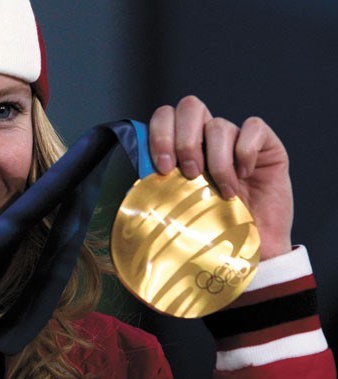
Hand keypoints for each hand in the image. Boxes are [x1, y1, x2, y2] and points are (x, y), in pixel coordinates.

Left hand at [148, 95, 292, 259]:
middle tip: (190, 173)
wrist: (254, 248)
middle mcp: (207, 136)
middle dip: (185, 141)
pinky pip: (253, 127)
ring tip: (224, 191)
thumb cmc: (214, 228)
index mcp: (182, 145)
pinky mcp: (266, 144)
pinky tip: (245, 175)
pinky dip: (246, 152)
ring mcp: (237, 137)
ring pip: (219, 125)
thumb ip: (159, 185)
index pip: (165, 117)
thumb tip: (136, 178)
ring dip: (217, 161)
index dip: (160, 135)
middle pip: (190, 107)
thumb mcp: (178, 206)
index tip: (163, 167)